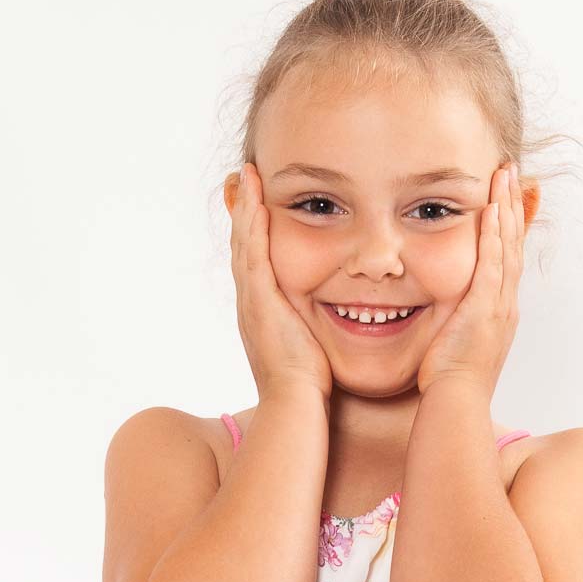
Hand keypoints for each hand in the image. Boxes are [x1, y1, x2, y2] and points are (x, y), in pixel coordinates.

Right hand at [228, 163, 332, 402]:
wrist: (296, 404)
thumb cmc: (310, 387)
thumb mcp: (311, 349)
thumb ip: (316, 329)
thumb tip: (341, 320)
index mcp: (261, 313)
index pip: (254, 261)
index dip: (252, 231)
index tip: (255, 203)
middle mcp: (250, 304)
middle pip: (241, 246)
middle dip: (242, 211)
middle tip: (241, 178)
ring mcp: (251, 302)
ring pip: (243, 244)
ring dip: (245, 208)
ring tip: (247, 176)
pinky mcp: (260, 302)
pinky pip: (253, 256)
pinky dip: (253, 228)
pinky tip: (257, 202)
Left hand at [415, 162, 522, 400]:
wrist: (456, 404)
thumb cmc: (450, 385)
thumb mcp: (456, 347)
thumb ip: (456, 325)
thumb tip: (446, 317)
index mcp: (499, 313)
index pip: (506, 260)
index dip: (507, 227)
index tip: (504, 198)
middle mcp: (505, 305)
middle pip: (513, 245)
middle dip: (512, 206)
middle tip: (510, 173)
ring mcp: (498, 306)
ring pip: (507, 247)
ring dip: (506, 209)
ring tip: (504, 176)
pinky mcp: (483, 309)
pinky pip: (491, 264)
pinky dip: (493, 236)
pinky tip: (491, 210)